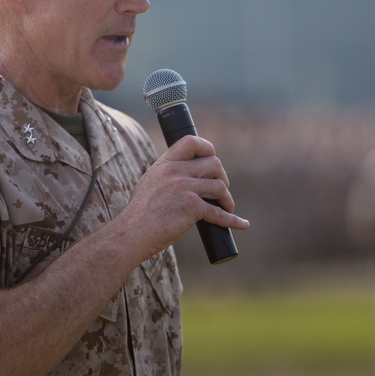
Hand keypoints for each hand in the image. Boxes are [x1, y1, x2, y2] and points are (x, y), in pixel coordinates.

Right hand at [115, 135, 248, 259]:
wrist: (132, 233)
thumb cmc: (140, 213)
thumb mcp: (150, 183)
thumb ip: (168, 174)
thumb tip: (188, 173)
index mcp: (165, 163)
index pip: (191, 142)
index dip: (208, 149)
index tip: (212, 159)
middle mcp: (175, 172)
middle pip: (213, 164)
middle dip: (222, 177)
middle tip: (220, 191)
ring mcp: (184, 188)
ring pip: (220, 186)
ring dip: (227, 199)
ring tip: (226, 207)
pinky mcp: (191, 207)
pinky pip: (219, 212)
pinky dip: (233, 219)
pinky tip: (241, 223)